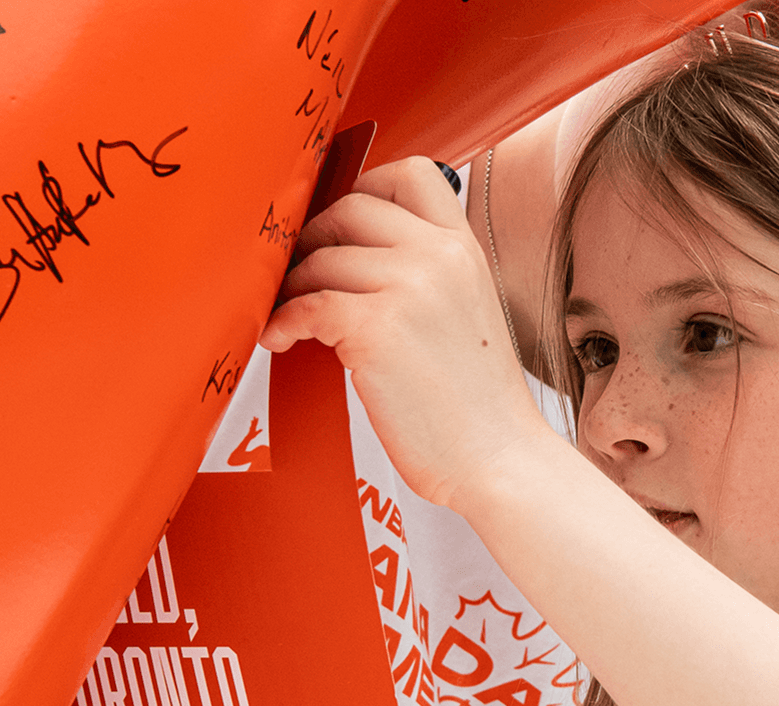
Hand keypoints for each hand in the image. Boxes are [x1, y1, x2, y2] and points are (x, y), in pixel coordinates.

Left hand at [260, 157, 549, 508]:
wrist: (497, 457)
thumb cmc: (476, 404)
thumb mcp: (468, 314)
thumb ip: (428, 277)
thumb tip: (360, 263)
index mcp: (465, 248)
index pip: (409, 175)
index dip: (362, 190)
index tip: (337, 228)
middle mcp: (439, 256)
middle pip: (352, 207)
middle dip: (314, 238)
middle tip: (299, 274)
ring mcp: (409, 288)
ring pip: (323, 258)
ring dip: (293, 286)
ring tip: (287, 316)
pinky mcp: (377, 329)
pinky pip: (309, 303)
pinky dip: (284, 320)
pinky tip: (281, 340)